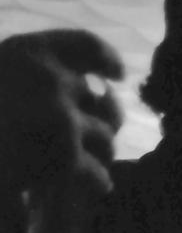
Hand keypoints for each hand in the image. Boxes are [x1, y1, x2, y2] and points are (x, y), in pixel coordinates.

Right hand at [0, 29, 123, 232]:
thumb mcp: (1, 77)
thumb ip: (28, 76)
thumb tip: (85, 87)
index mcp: (30, 51)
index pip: (85, 46)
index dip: (106, 59)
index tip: (118, 73)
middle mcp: (51, 80)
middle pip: (103, 98)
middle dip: (108, 117)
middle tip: (105, 132)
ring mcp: (61, 120)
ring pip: (106, 138)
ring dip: (103, 152)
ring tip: (96, 165)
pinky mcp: (65, 160)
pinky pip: (97, 172)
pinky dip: (98, 181)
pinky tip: (96, 187)